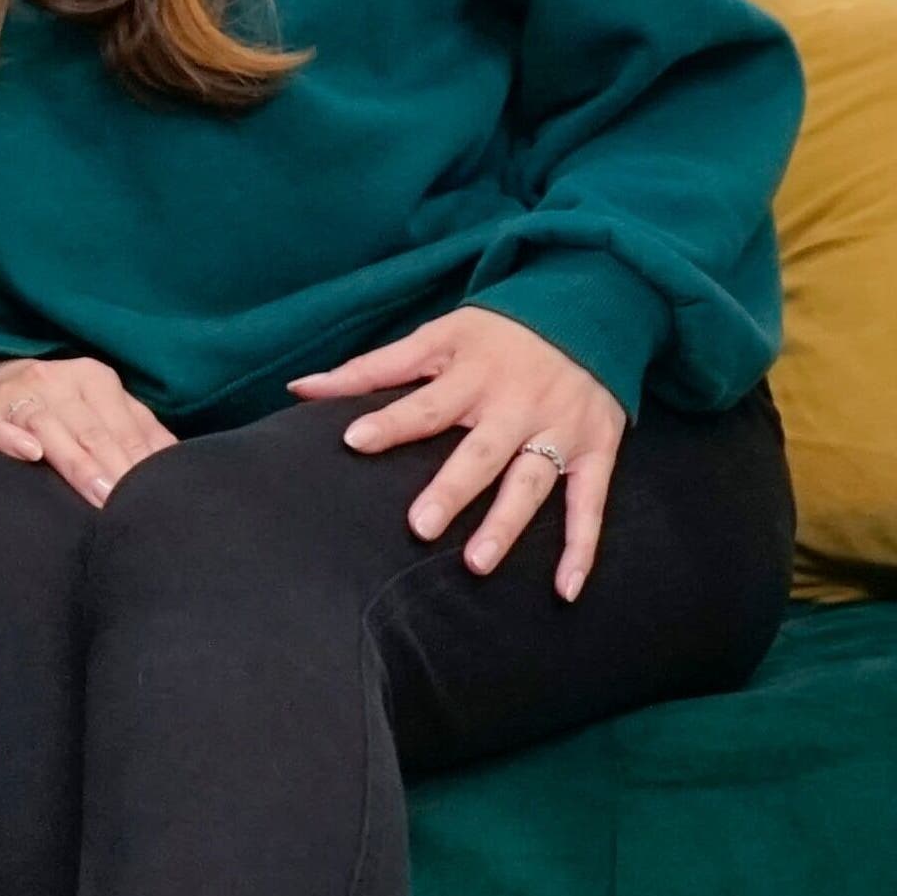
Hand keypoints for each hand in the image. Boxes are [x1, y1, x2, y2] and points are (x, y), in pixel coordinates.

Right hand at [0, 355, 175, 505]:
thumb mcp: (103, 409)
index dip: (141, 463)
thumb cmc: (61, 408)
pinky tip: (29, 454)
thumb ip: (140, 433)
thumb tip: (182, 464)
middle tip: (130, 506)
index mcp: (93, 379)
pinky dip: (11, 437)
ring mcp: (15, 394)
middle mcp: (55, 380)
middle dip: (113, 468)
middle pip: (91, 430)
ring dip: (75, 462)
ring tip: (97, 494)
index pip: (125, 427)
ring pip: (48, 427)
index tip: (155, 496)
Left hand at [292, 308, 624, 597]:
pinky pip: (591, 504)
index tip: (354, 441)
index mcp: (473, 375)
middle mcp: (517, 404)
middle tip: (419, 527)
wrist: (590, 307)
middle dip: (452, 489)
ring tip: (476, 564)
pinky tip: (564, 589)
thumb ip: (372, 368)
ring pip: (532, 483)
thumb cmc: (500, 331)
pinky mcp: (597, 450)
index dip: (391, 422)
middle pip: (480, 452)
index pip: (426, 404)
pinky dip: (583, 548)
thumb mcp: (439, 335)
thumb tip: (299, 389)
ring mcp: (560, 430)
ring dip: (507, 524)